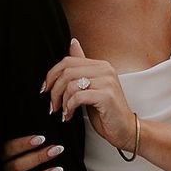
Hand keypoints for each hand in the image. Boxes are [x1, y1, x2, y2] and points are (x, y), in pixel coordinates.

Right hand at [4, 131, 63, 170]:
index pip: (9, 149)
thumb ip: (13, 146)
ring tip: (59, 170)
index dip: (24, 144)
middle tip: (58, 150)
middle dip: (39, 158)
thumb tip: (39, 137)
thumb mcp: (2, 152)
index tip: (42, 138)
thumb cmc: (0, 163)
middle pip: (18, 166)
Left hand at [41, 38, 137, 153]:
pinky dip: (69, 107)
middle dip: (55, 91)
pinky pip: (78, 97)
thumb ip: (81, 66)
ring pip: (71, 85)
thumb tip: (73, 42)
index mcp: (101, 65)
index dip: (52, 75)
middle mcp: (105, 70)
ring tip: (64, 112)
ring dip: (62, 102)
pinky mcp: (106, 96)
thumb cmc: (106, 110)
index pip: (68, 61)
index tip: (45, 89)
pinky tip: (70, 115)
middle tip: (53, 105)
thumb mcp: (90, 85)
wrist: (125, 128)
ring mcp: (107, 82)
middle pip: (67, 72)